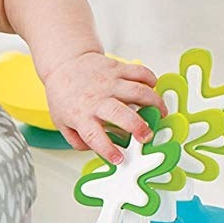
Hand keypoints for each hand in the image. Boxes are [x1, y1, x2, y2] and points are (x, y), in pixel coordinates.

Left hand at [43, 52, 164, 163]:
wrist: (64, 64)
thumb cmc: (65, 95)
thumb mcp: (62, 123)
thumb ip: (77, 140)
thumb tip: (96, 151)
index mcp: (81, 115)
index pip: (94, 136)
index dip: (107, 149)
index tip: (119, 159)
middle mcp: (97, 99)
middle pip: (120, 114)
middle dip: (137, 127)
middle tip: (147, 136)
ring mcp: (109, 82)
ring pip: (137, 91)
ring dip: (153, 103)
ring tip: (161, 113)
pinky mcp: (118, 68)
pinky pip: (140, 72)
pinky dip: (151, 79)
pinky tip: (153, 88)